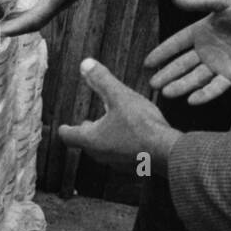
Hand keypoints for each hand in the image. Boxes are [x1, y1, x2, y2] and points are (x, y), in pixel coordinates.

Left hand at [0, 0, 141, 35]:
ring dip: (18, 23)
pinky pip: (41, 11)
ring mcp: (61, 0)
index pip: (35, 18)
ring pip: (37, 19)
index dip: (15, 26)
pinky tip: (14, 11)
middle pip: (33, 24)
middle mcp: (60, 1)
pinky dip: (26, 14)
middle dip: (12, 29)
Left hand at [59, 59, 181, 176]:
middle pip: (86, 144)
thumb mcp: (120, 97)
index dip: (65, 130)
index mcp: (92, 139)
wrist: (168, 152)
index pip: (70, 136)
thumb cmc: (142, 126)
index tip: (63, 128)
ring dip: (104, 138)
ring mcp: (117, 162)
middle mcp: (101, 154)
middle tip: (86, 124)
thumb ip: (102, 81)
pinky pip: (121, 155)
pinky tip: (131, 137)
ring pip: (104, 150)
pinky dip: (120, 145)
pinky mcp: (133, 166)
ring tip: (109, 128)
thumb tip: (85, 64)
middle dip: (86, 132)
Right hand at [145, 0, 230, 104]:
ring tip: (166, 93)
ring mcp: (220, 64)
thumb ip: (199, 1)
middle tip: (152, 84)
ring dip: (181, 86)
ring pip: (195, 78)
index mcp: (203, 31)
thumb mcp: (224, 0)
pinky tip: (191, 100)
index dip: (162, 53)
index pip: (177, 44)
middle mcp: (208, 50)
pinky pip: (216, 87)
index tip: (147, 62)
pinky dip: (204, 94)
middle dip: (167, 74)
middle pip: (182, 65)